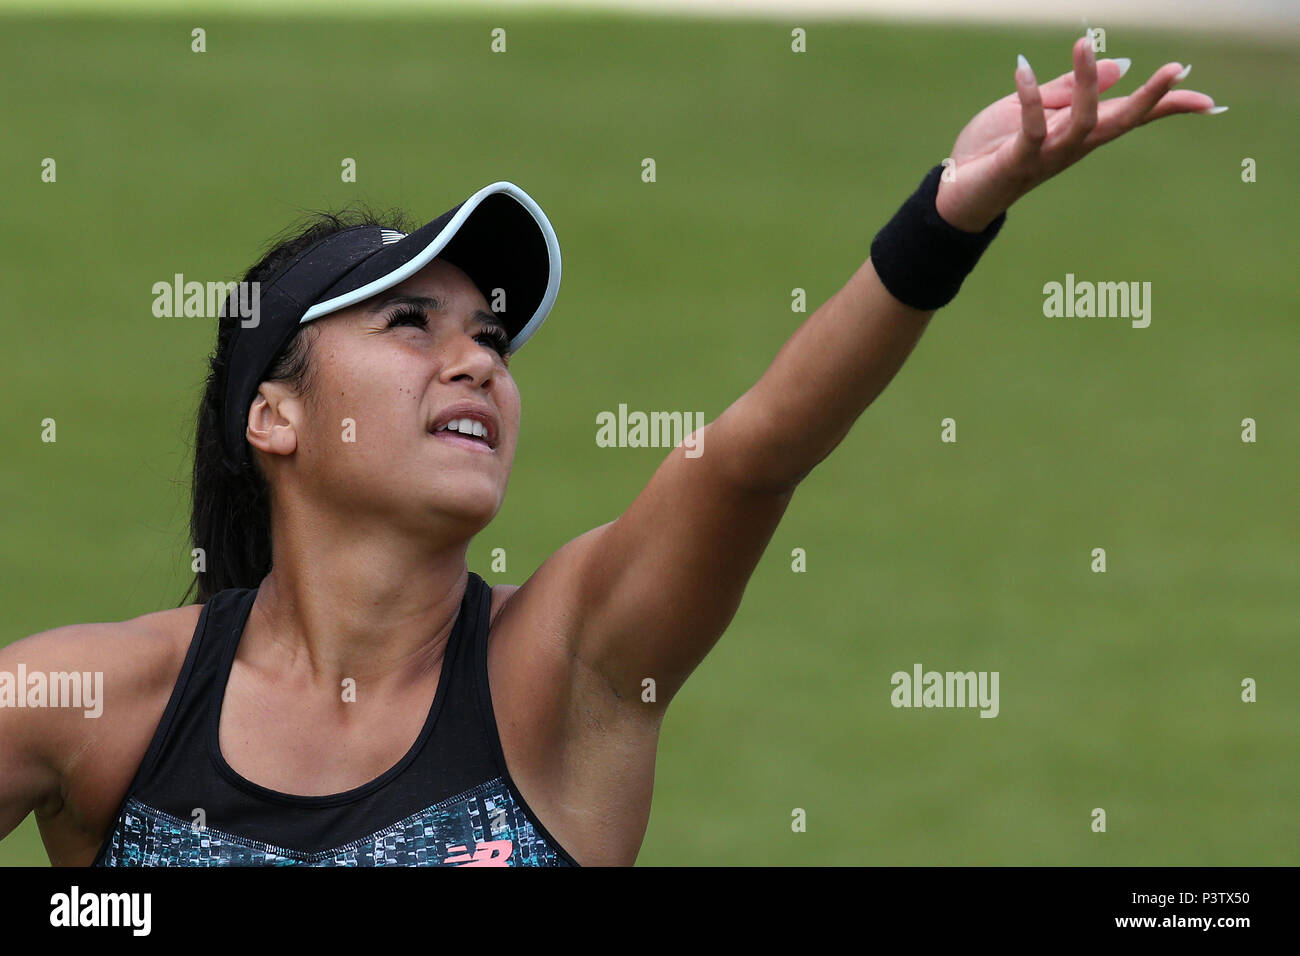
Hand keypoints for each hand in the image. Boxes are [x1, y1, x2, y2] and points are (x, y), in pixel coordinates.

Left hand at [934, 36, 1222, 231]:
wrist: (955, 191)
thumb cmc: (993, 151)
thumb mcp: (1033, 112)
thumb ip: (1068, 92)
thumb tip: (1120, 66)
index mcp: (1079, 132)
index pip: (1130, 116)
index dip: (1167, 107)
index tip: (1207, 101)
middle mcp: (1071, 146)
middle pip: (1121, 122)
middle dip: (1150, 99)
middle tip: (1175, 69)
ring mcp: (1047, 155)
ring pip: (1084, 123)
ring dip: (1087, 84)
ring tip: (1083, 46)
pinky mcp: (1018, 160)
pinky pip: (1032, 129)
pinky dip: (1029, 99)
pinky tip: (1021, 70)